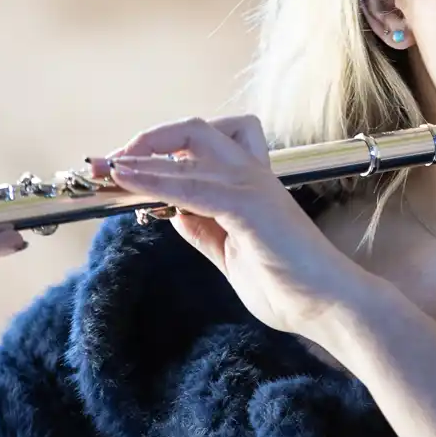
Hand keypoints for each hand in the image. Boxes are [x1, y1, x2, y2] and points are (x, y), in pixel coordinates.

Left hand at [95, 115, 368, 337]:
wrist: (328, 306)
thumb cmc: (288, 285)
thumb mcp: (229, 253)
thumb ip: (202, 229)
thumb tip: (170, 210)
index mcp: (249, 184)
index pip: (200, 148)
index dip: (157, 151)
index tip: (119, 169)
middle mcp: (251, 174)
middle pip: (194, 130)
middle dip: (149, 139)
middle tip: (113, 161)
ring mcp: (251, 186)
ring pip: (189, 146)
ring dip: (141, 154)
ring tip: (107, 166)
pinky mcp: (247, 206)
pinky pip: (191, 184)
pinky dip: (153, 178)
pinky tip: (126, 181)